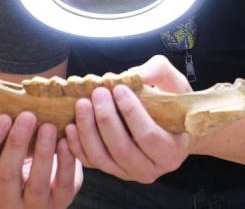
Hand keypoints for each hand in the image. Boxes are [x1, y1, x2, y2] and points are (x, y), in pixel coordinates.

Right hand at [0, 112, 81, 207]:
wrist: (47, 181)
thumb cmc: (20, 157)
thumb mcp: (5, 151)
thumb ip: (2, 134)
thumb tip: (4, 97)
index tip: (3, 116)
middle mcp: (4, 204)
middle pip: (7, 175)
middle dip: (17, 143)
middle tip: (28, 115)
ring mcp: (32, 208)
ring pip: (36, 183)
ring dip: (43, 152)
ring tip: (48, 126)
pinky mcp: (59, 204)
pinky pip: (63, 184)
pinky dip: (66, 161)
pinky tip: (66, 140)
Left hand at [65, 55, 193, 182]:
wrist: (169, 127)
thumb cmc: (173, 103)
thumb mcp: (174, 82)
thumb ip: (158, 72)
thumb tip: (136, 75)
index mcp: (171, 151)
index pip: (148, 136)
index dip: (131, 112)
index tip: (118, 88)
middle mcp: (151, 169)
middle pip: (122, 149)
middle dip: (106, 119)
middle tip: (97, 93)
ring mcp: (128, 173)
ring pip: (102, 158)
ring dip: (88, 131)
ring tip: (81, 104)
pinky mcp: (111, 170)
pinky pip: (90, 162)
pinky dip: (77, 145)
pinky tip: (70, 126)